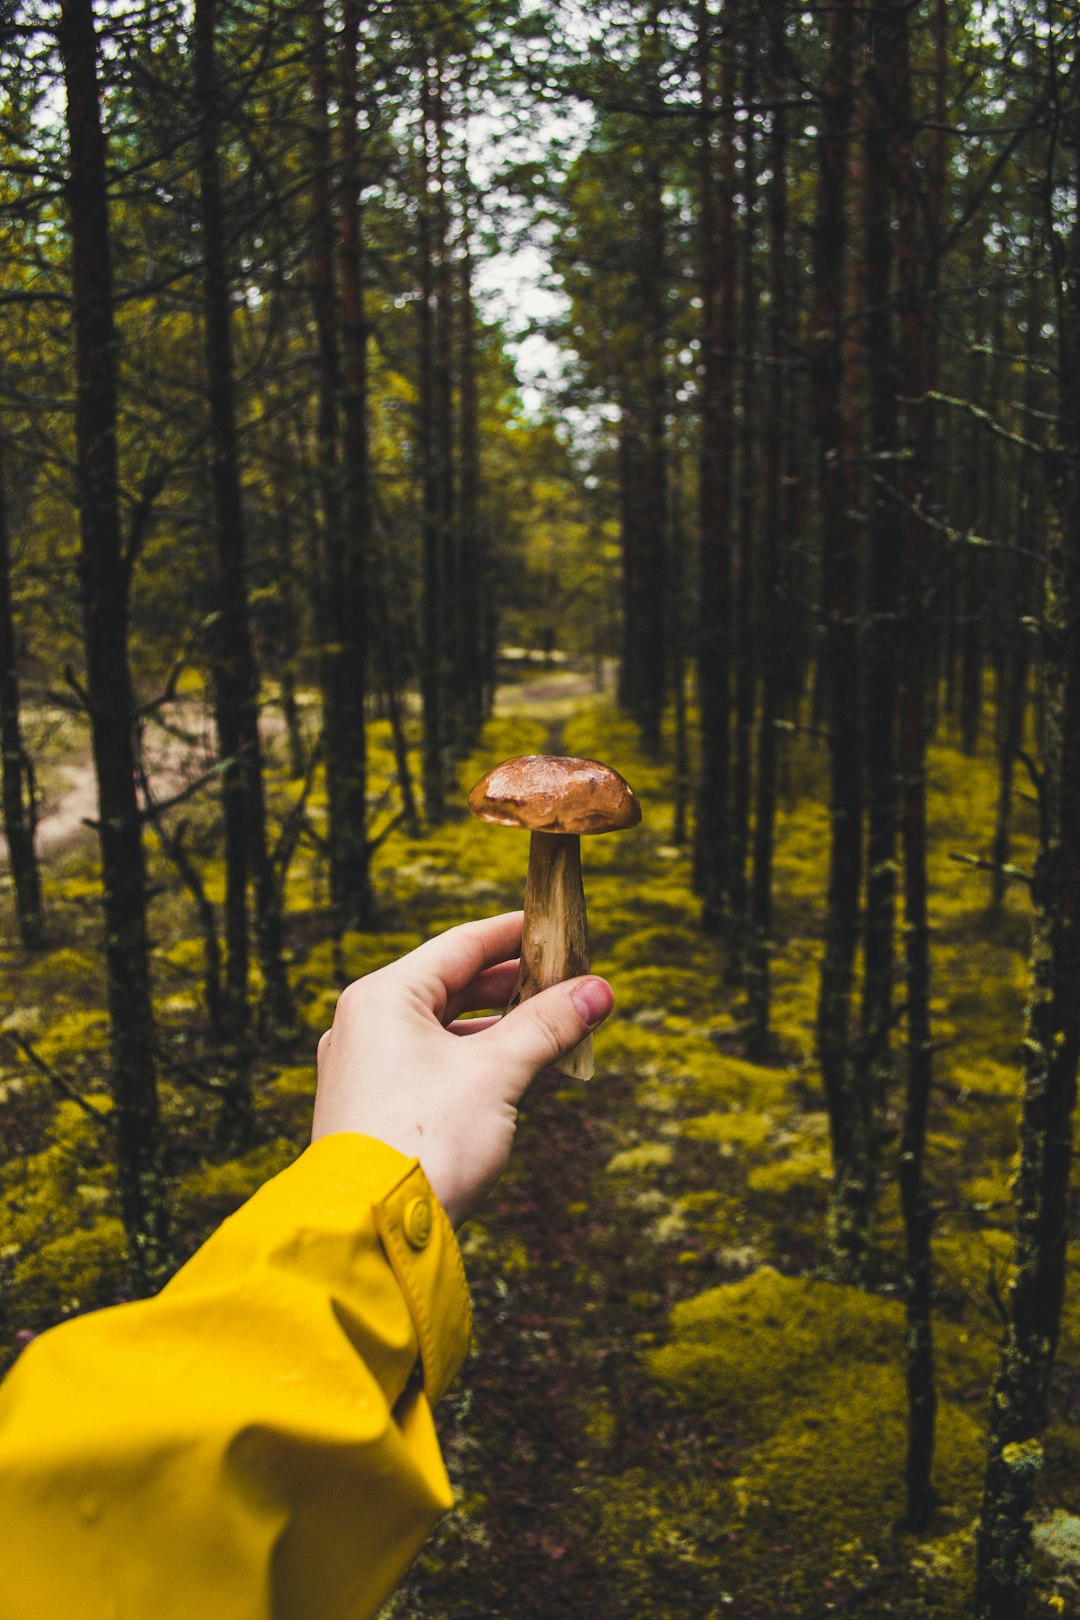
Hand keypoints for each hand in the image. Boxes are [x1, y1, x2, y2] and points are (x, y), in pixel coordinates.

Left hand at [311, 912, 613, 1227]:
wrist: (369, 1230)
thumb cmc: (425, 1140)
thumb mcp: (496, 1074)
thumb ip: (548, 1026)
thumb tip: (599, 991)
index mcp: (383, 998)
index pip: (460, 945)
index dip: (515, 935)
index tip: (558, 928)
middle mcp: (366, 1024)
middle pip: (452, 984)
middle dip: (515, 983)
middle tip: (569, 980)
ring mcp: (366, 1067)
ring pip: (444, 1027)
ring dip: (500, 1024)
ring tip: (554, 1024)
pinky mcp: (374, 1106)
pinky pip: (432, 1061)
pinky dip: (476, 1057)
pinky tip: (515, 1067)